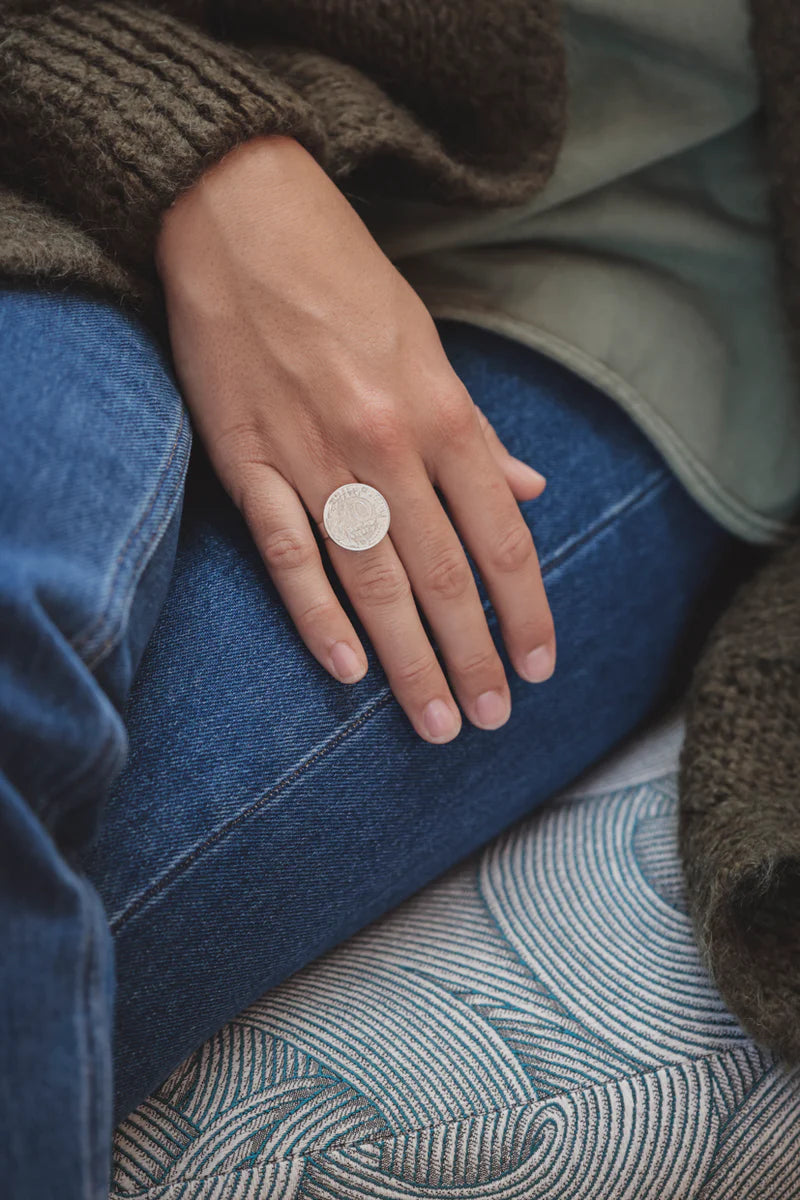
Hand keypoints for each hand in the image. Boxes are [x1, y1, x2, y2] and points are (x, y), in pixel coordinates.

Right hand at [155, 134, 555, 744]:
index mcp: (442, 412)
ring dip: (409, 661)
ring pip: (372, 581)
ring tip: (436, 722)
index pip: (500, 537)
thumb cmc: (342, 277)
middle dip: (473, 658)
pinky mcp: (246, 460)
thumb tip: (529, 492)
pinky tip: (344, 671)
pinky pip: (287, 554)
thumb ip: (476, 430)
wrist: (239, 213)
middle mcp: (387, 444)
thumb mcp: (429, 343)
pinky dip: (316, 616)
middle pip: (443, 577)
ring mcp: (313, 456)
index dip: (525, 610)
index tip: (539, 667)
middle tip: (490, 722)